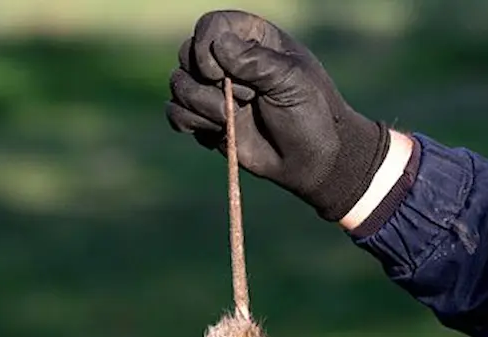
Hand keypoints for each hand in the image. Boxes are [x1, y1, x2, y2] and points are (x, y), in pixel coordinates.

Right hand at [167, 10, 390, 221]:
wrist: (312, 161)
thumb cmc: (310, 114)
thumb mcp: (291, 81)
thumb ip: (256, 61)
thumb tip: (219, 46)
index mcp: (253, 38)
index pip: (211, 25)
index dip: (205, 45)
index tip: (220, 72)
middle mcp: (229, 61)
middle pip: (187, 53)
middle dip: (207, 81)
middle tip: (245, 99)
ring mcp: (215, 91)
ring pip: (178, 84)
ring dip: (199, 104)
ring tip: (229, 120)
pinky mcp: (207, 120)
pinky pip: (175, 112)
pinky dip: (189, 123)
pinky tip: (218, 132)